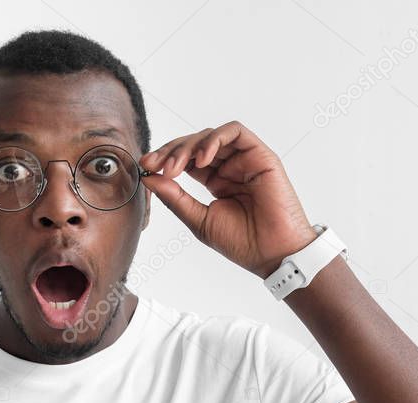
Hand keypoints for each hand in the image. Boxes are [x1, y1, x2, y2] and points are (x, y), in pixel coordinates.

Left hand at [140, 120, 318, 278]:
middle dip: (171, 151)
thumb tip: (150, 178)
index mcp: (215, 180)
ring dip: (188, 146)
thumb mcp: (198, 220)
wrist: (272, 253)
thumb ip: (175, 197)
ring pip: (211, 135)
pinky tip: (201, 158)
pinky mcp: (260, 155)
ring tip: (175, 166)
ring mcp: (244, 159)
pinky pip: (235, 132)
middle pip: (195, 144)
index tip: (146, 167)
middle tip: (155, 164)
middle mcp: (229, 167)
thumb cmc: (241, 242)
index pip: (185, 159)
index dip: (164, 159)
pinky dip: (214, 139)